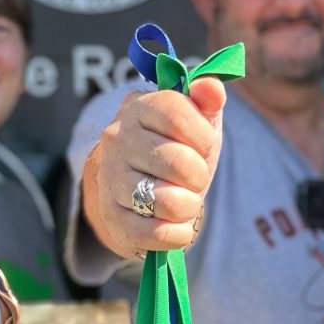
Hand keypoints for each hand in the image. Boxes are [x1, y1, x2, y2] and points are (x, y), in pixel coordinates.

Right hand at [83, 78, 225, 258]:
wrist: (142, 191)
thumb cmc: (176, 150)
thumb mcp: (197, 123)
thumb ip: (207, 101)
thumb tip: (213, 89)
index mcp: (138, 107)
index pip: (176, 113)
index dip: (201, 135)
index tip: (203, 145)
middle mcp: (116, 139)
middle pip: (177, 162)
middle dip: (198, 175)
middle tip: (193, 178)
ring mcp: (110, 179)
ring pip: (166, 201)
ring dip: (188, 206)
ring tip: (184, 201)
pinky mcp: (112, 217)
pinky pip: (154, 233)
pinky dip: (177, 234)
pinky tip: (177, 226)